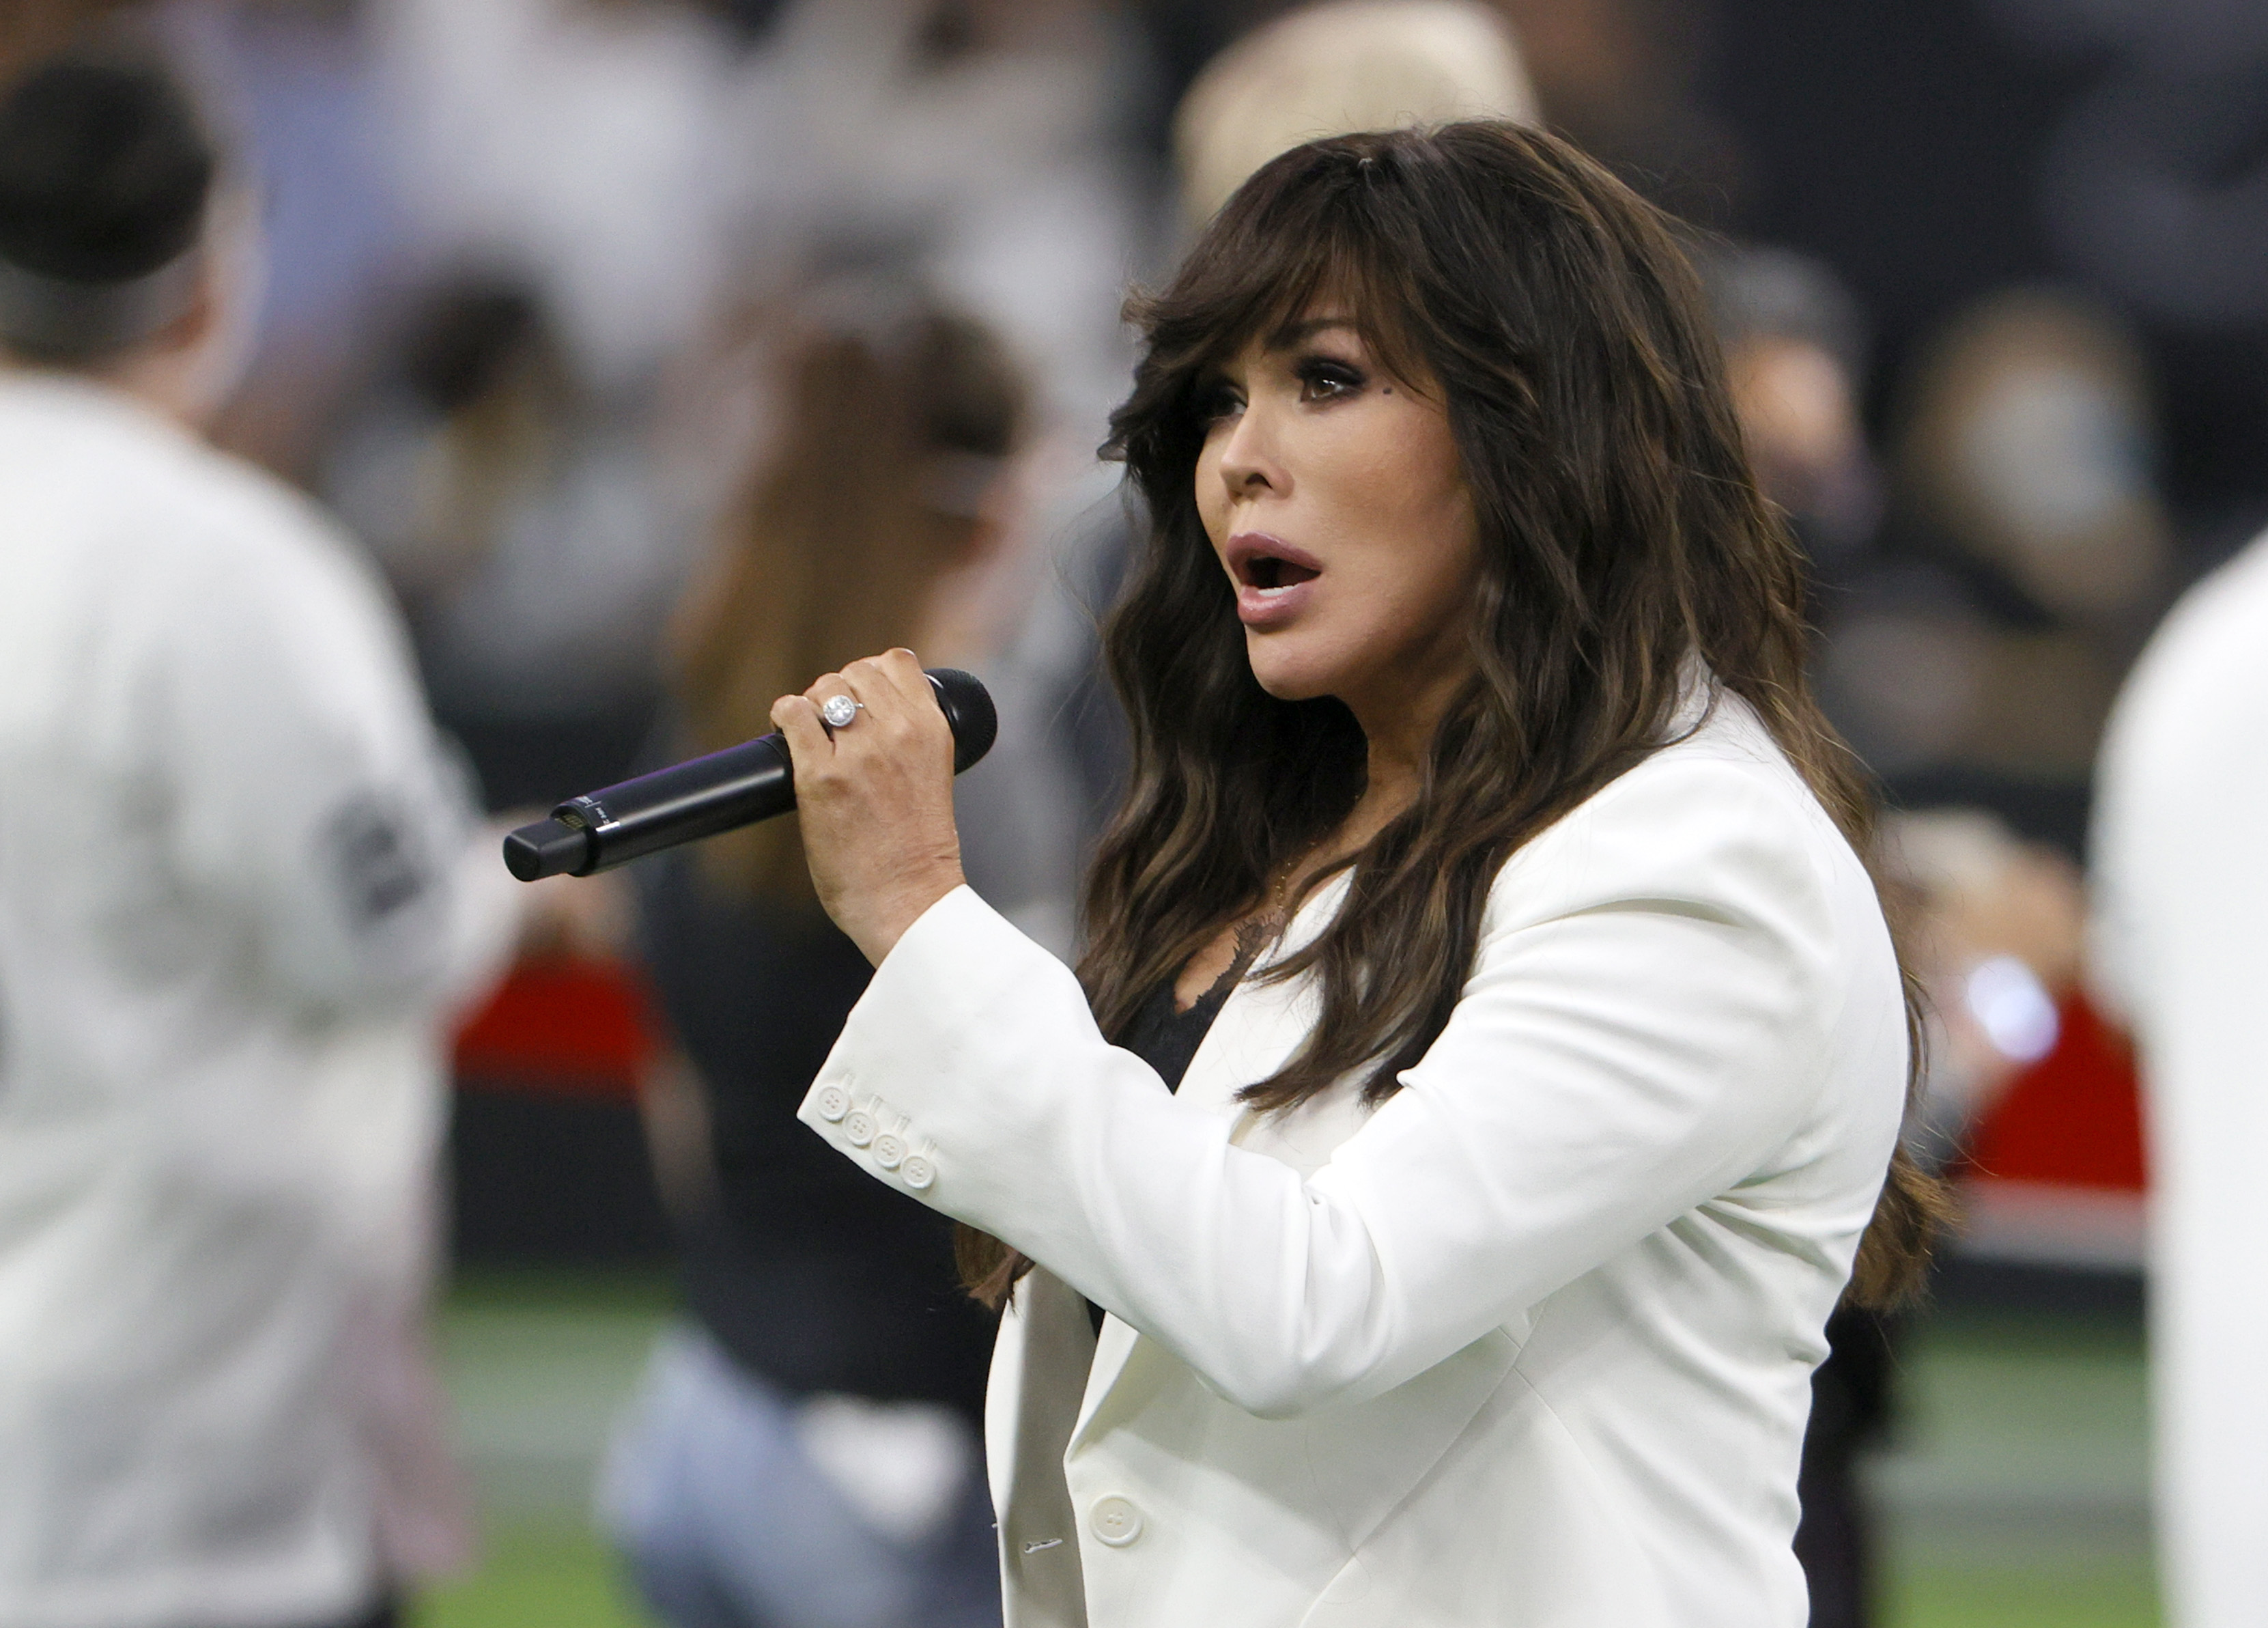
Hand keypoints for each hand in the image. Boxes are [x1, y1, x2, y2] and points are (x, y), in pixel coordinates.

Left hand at [772, 648, 966, 963]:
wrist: (908, 900)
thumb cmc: (917, 849)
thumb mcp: (932, 774)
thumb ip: (909, 738)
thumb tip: (867, 711)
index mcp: (933, 730)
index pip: (898, 661)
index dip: (873, 674)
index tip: (863, 699)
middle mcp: (899, 733)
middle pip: (856, 672)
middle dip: (840, 691)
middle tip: (832, 723)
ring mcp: (859, 754)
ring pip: (825, 688)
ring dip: (814, 704)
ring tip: (812, 733)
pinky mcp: (820, 777)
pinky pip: (793, 715)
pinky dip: (785, 716)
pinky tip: (787, 730)